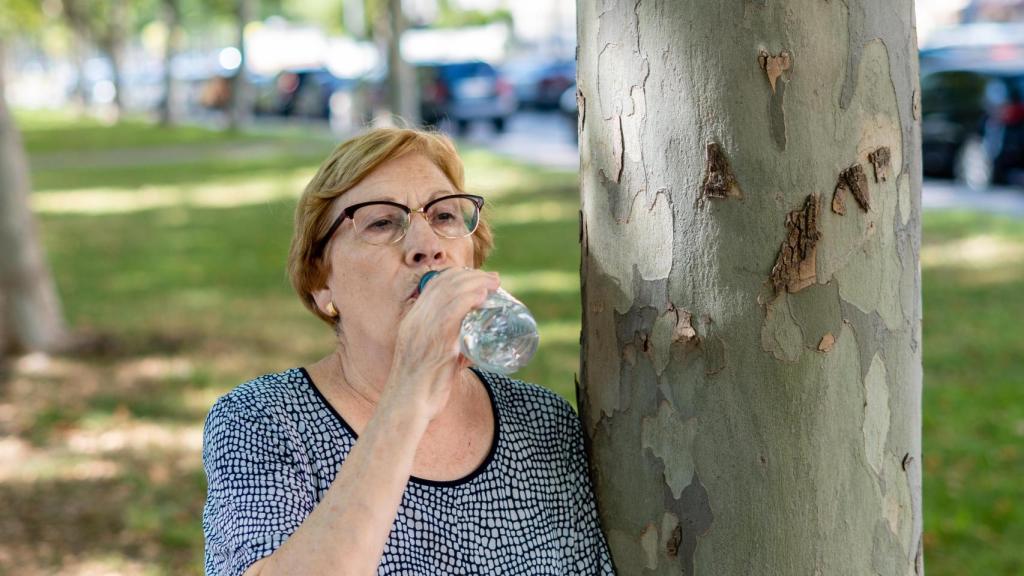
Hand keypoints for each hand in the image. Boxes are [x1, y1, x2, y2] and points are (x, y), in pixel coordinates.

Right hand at [383, 268, 499, 421]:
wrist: (406, 407)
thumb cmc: (420, 390)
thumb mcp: (429, 360)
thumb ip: (447, 350)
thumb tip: (471, 350)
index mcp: (412, 321)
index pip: (434, 285)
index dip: (458, 276)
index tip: (478, 277)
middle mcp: (416, 321)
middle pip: (444, 284)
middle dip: (473, 276)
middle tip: (494, 280)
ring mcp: (424, 330)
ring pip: (450, 294)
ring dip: (476, 283)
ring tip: (495, 283)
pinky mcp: (436, 343)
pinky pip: (452, 313)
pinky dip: (469, 299)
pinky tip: (482, 295)